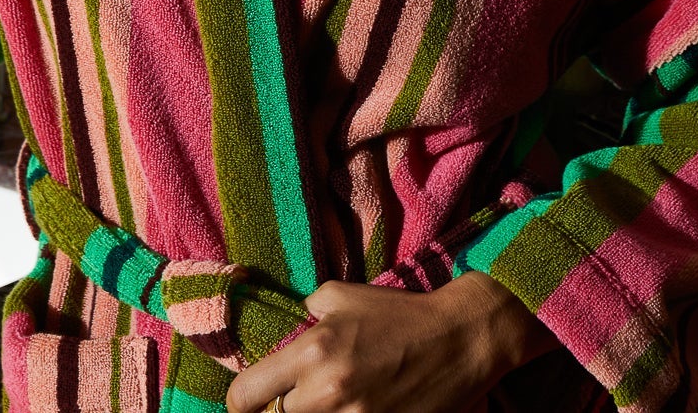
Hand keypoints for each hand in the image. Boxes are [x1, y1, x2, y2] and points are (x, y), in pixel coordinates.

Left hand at [226, 272, 550, 412]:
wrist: (458, 339)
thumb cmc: (397, 313)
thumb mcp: (340, 295)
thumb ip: (304, 316)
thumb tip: (284, 338)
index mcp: (313, 352)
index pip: (246, 396)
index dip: (239, 403)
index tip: (246, 402)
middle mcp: (328, 393)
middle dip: (279, 410)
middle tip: (292, 398)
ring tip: (325, 402)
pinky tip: (349, 409)